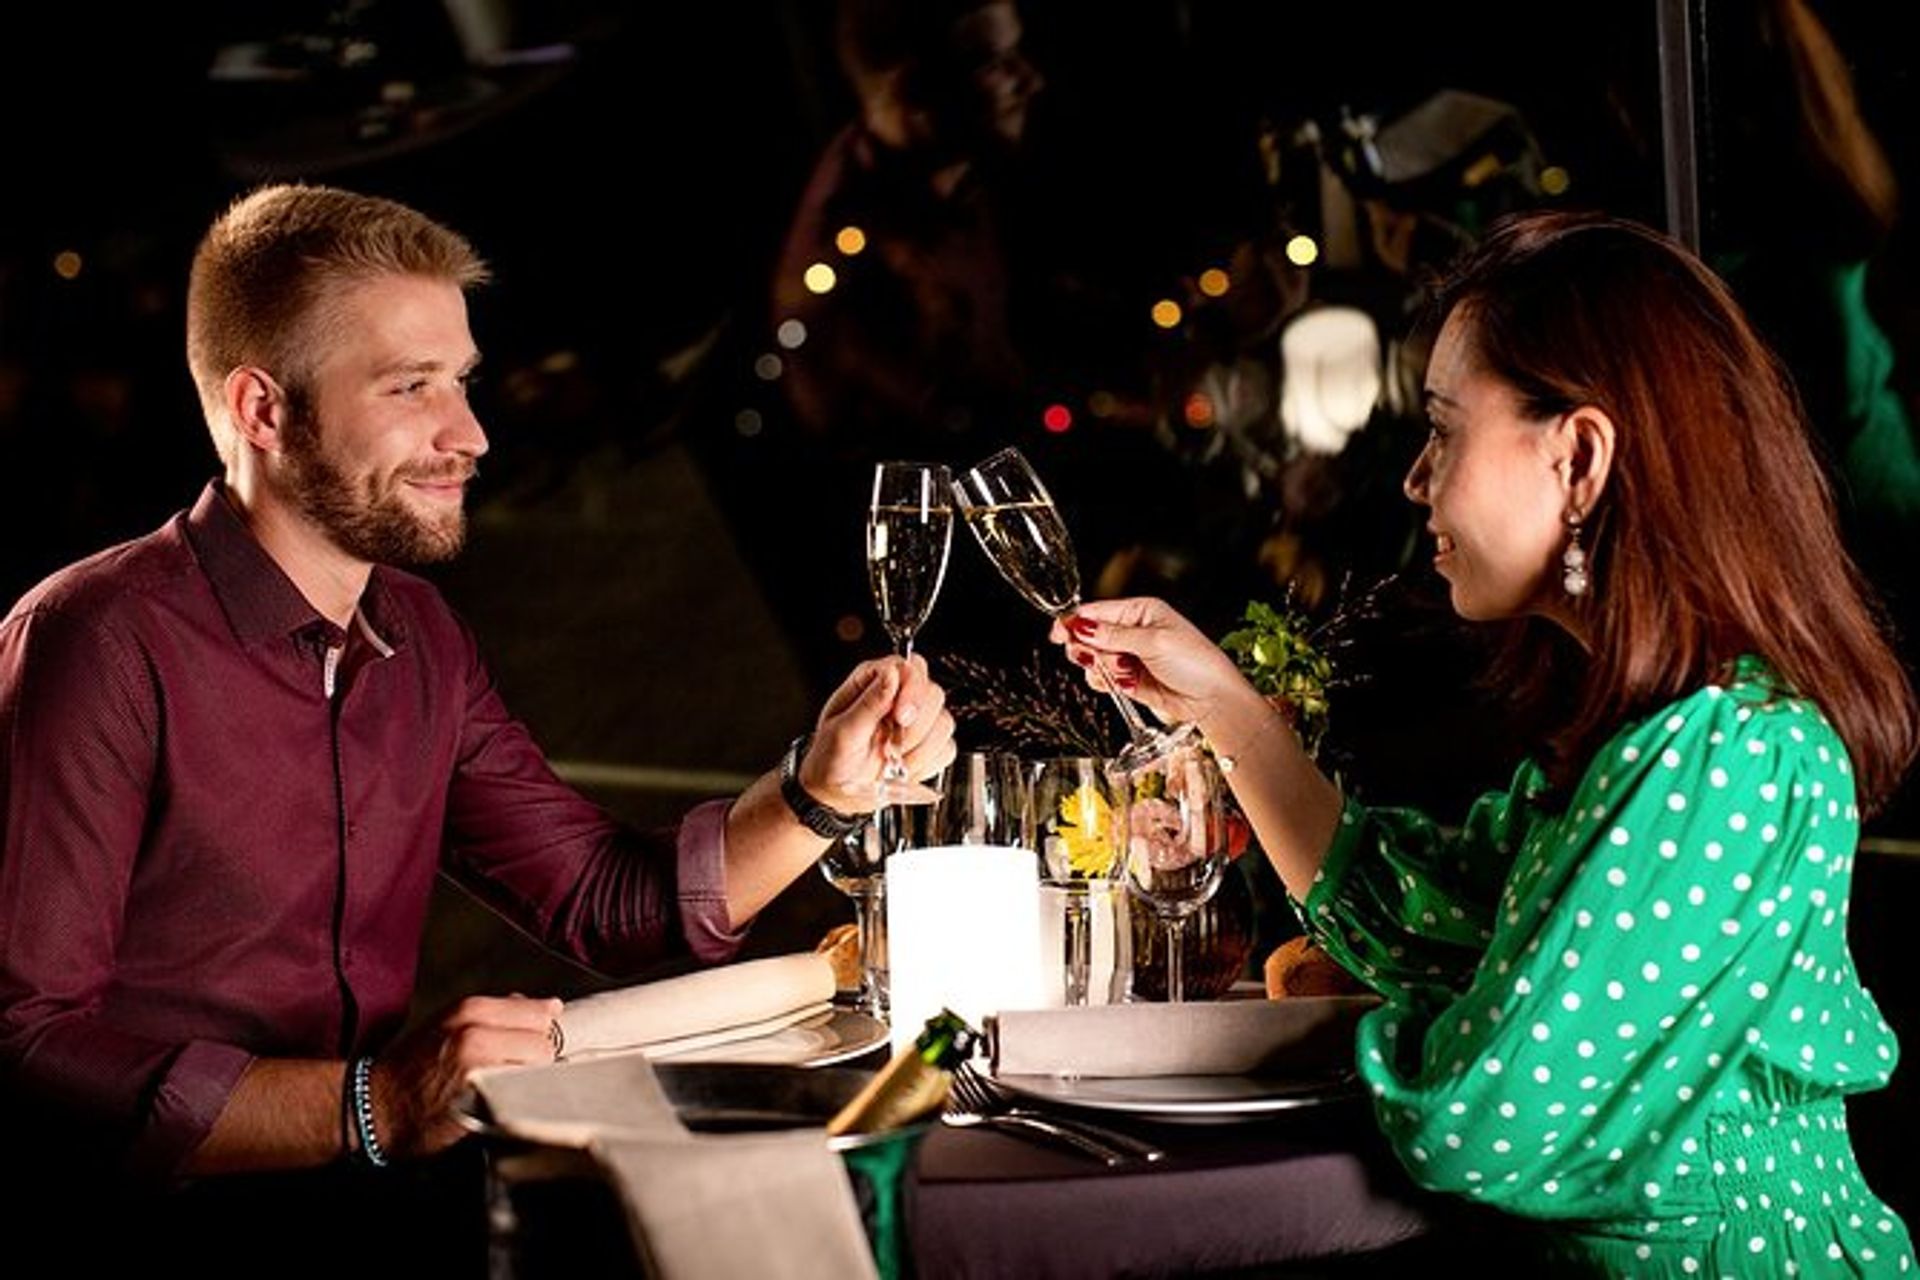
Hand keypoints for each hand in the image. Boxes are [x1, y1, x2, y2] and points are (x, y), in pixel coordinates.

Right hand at [371, 994, 561, 1156]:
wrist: (374, 1109)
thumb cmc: (410, 1070)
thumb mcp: (447, 1025)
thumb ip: (493, 1015)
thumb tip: (541, 1008)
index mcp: (471, 1009)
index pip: (540, 1012)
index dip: (542, 1033)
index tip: (536, 1046)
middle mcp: (477, 1033)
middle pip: (545, 1043)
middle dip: (537, 1061)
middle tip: (516, 1073)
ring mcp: (478, 1068)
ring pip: (538, 1071)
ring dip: (531, 1082)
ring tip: (507, 1091)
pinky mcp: (478, 1102)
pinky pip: (522, 1097)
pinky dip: (522, 1102)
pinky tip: (503, 1106)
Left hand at [804, 654, 956, 812]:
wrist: (836, 794)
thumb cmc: (830, 759)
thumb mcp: (842, 732)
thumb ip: (869, 703)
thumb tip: (891, 674)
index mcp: (873, 682)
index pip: (911, 667)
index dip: (913, 690)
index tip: (902, 717)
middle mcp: (898, 696)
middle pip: (934, 694)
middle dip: (915, 727)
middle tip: (890, 746)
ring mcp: (917, 721)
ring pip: (944, 723)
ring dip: (917, 749)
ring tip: (891, 760)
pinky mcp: (929, 745)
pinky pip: (947, 749)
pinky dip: (926, 764)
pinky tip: (903, 769)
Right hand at [1049, 597, 1254, 729]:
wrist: (1212, 699)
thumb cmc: (1196, 663)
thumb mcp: (1153, 643)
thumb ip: (1113, 636)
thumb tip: (1081, 626)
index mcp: (1141, 611)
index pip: (1097, 611)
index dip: (1074, 622)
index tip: (1058, 634)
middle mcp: (1133, 631)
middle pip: (1089, 635)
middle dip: (1087, 648)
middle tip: (1097, 658)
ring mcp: (1130, 656)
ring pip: (1093, 658)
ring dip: (1100, 667)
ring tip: (1120, 673)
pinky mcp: (1129, 678)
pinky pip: (1102, 677)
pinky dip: (1104, 682)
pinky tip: (1120, 683)